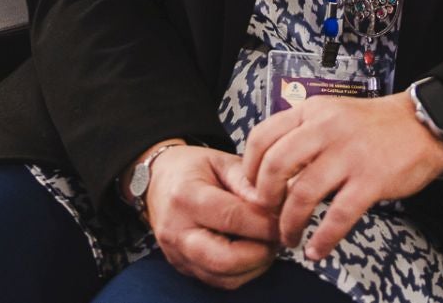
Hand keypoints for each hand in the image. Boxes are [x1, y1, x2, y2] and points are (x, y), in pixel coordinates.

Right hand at [142, 145, 281, 289]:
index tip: (284, 219)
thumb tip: (273, 205)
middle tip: (278, 236)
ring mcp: (177, 254)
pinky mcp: (183, 268)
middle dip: (261, 252)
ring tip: (267, 243)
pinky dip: (242, 272)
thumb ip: (246, 181)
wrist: (157, 181)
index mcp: (186, 197)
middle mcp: (177, 231)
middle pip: (225, 259)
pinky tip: (251, 252)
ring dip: (255, 265)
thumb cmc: (192, 168)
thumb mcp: (220, 161)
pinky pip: (218, 281)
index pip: (232, 218)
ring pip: (224, 277)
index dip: (265, 223)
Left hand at [236, 92, 442, 261]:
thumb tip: (269, 172)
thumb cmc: (373, 126)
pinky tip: (317, 249)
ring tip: (289, 238)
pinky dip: (323, 239)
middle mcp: (326, 129)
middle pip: (275, 165)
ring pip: (303, 194)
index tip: (250, 189)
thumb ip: (302, 136)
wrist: (422, 125)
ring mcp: (349, 154)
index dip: (248, 169)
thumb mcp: (331, 115)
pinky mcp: (371, 179)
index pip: (262, 137)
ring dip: (289, 224)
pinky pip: (338, 216)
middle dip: (264, 198)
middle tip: (267, 215)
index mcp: (312, 112)